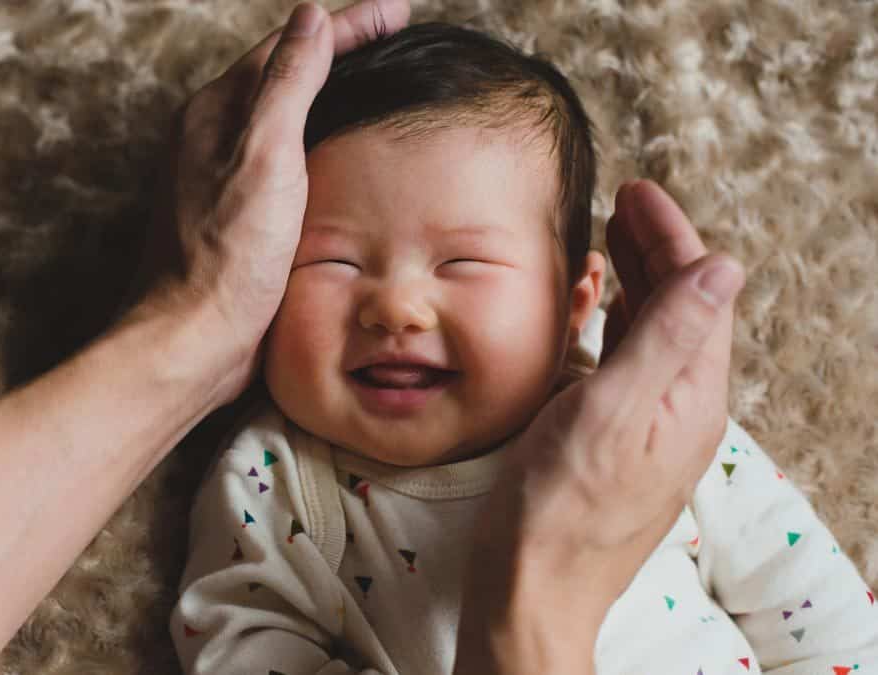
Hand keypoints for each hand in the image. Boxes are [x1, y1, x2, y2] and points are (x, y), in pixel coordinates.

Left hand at [130, 0, 410, 405]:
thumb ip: (287, 83)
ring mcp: (222, 177)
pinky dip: (318, 140)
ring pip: (282, 117)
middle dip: (336, 49)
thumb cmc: (224, 254)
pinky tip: (343, 154)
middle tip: (391, 35)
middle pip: (282, 74)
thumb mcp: (263, 154)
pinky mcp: (238, 215)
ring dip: (326, 93)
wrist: (195, 339)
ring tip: (373, 82)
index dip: (346, 25)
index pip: (288, 47)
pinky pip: (284, 159)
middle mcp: (211, 138)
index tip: (396, 11)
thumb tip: (310, 18)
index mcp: (214, 113)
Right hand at [456, 180, 745, 671]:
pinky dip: (616, 323)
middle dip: (656, 251)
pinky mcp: (616, 442)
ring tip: (611, 241)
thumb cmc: (558, 505)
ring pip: (654, 336)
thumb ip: (667, 338)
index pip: (697, 294)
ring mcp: (648, 428)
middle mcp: (678, 410)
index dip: (671, 236)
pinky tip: (597, 313)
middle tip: (621, 202)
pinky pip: (629, 364)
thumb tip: (723, 266)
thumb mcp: (612, 411)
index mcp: (689, 397)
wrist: (531, 589)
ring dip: (637, 283)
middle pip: (680, 311)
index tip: (636, 191)